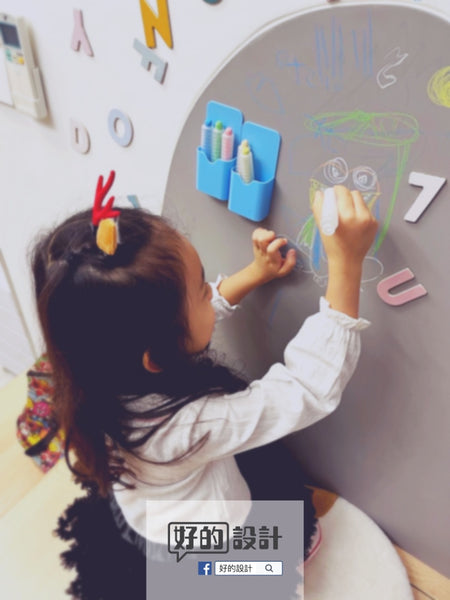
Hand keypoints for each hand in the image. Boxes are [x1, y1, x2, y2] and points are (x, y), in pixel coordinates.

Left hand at [250, 228, 296, 283]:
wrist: (261, 272)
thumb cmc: (273, 269)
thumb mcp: (284, 271)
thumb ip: (290, 262)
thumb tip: (292, 251)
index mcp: (272, 259)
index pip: (272, 249)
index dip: (278, 242)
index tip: (284, 241)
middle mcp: (263, 253)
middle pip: (262, 240)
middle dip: (270, 235)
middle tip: (275, 237)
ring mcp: (258, 248)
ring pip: (257, 237)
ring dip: (265, 233)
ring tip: (271, 236)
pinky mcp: (255, 244)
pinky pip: (254, 235)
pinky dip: (260, 231)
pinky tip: (266, 234)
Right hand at [312, 185, 377, 317]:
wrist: (347, 261)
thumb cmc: (332, 244)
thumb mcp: (322, 226)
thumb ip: (319, 207)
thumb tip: (320, 193)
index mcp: (346, 217)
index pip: (343, 192)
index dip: (336, 190)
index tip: (332, 194)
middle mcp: (360, 216)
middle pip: (354, 193)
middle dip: (345, 195)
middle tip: (338, 203)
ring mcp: (370, 220)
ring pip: (361, 201)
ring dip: (353, 203)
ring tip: (346, 213)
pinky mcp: (375, 224)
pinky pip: (366, 210)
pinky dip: (359, 212)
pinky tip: (354, 222)